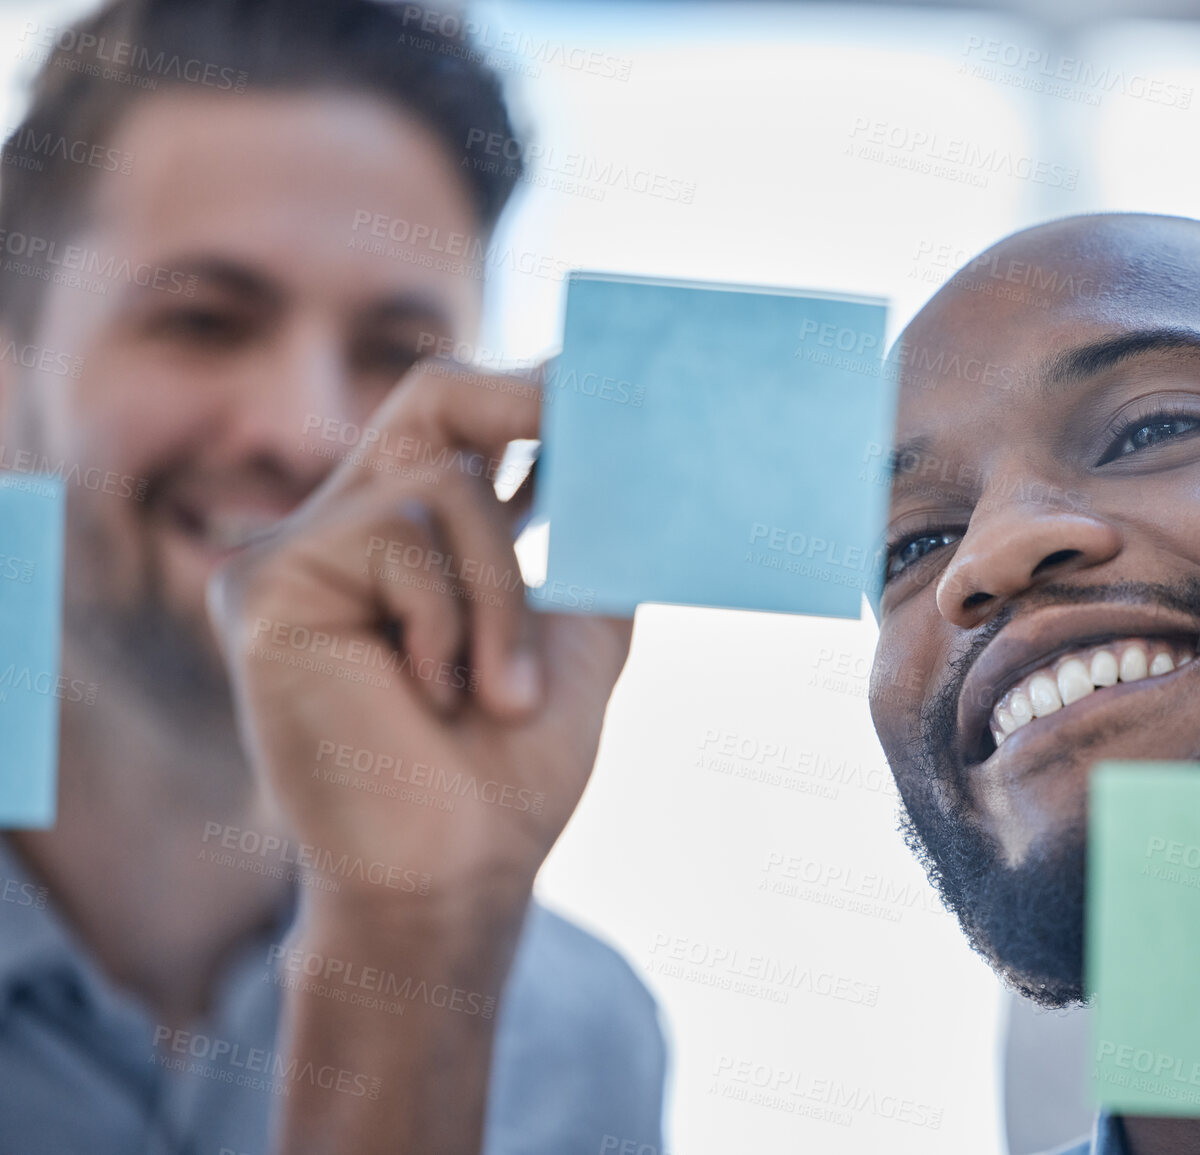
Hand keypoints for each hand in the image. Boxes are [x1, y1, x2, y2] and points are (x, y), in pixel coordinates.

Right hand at [209, 359, 632, 1154]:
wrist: (456, 871)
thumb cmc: (511, 768)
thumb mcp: (578, 628)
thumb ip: (590, 534)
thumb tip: (641, 437)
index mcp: (418, 541)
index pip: (465, 421)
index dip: (536, 391)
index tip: (613, 382)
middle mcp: (350, 529)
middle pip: (433, 397)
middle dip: (523, 398)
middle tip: (589, 407)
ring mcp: (299, 553)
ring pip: (445, 484)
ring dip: (504, 591)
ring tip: (505, 691)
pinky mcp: (266, 583)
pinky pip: (397, 533)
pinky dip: (453, 615)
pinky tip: (439, 692)